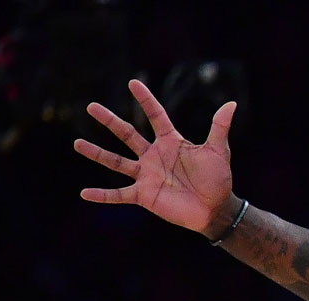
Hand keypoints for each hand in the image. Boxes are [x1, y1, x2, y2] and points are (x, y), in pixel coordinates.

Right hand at [73, 79, 237, 234]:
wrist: (216, 208)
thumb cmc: (218, 179)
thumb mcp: (219, 151)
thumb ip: (219, 127)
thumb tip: (231, 103)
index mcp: (171, 143)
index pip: (156, 116)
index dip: (146, 100)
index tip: (133, 83)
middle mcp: (154, 156)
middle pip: (127, 134)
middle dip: (109, 121)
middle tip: (91, 106)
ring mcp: (146, 175)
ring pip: (116, 162)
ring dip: (97, 153)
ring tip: (77, 143)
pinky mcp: (144, 195)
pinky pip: (119, 194)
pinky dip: (102, 196)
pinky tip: (84, 193)